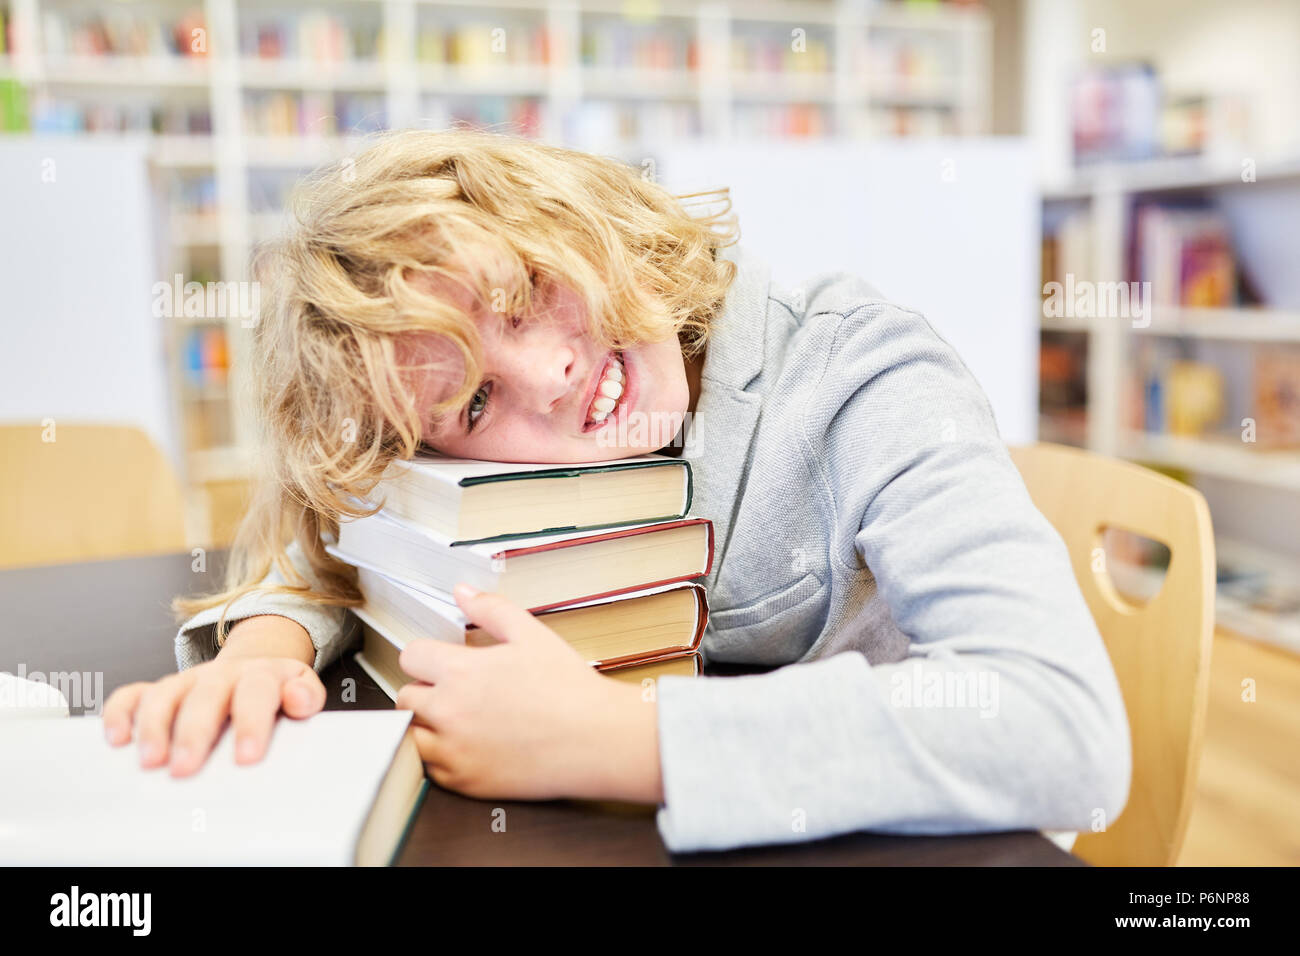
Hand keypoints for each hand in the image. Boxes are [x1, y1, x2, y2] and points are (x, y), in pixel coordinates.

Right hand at [103, 646, 324, 776]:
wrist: (254, 670)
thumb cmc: (275, 693)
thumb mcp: (300, 690)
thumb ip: (306, 697)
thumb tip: (299, 700)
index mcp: (259, 675)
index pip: (256, 692)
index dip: (251, 723)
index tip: (246, 757)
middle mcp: (220, 675)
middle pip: (205, 697)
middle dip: (194, 733)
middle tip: (186, 768)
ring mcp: (187, 681)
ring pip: (164, 694)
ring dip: (154, 727)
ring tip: (151, 761)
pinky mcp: (160, 689)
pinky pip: (133, 695)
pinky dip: (121, 713)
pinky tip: (117, 738)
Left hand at [396, 583, 661, 802]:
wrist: (596, 740)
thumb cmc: (569, 688)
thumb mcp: (532, 635)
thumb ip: (491, 609)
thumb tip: (461, 592)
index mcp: (461, 671)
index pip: (411, 656)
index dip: (428, 655)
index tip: (444, 662)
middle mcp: (448, 712)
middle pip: (405, 696)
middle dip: (426, 690)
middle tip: (456, 693)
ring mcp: (453, 751)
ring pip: (409, 734)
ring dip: (425, 725)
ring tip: (456, 720)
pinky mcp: (463, 782)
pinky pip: (428, 768)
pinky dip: (439, 757)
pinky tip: (468, 746)